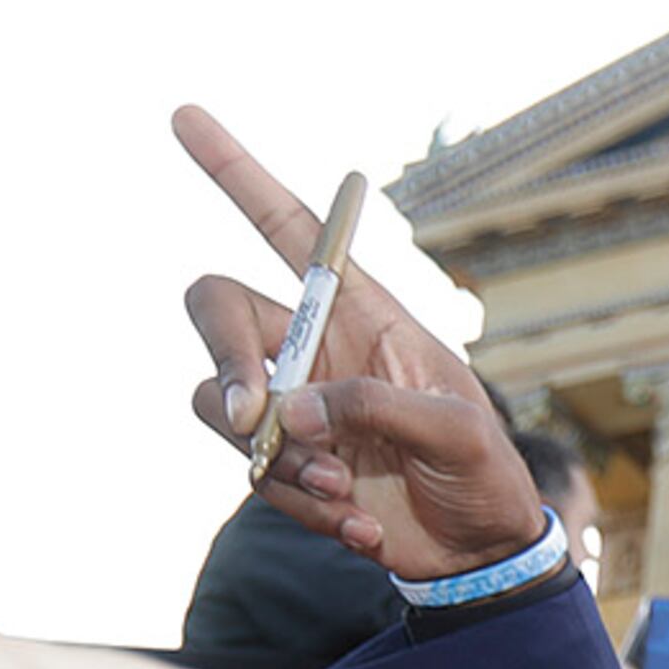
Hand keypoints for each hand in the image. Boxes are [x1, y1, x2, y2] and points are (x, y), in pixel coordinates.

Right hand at [172, 106, 543, 579]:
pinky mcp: (284, 466)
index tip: (186, 118)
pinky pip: (255, 474)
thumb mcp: (456, 429)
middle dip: (228, 357)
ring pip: (222, 403)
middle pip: (218, 310)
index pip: (287, 227)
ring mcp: (292, 408)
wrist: (478, 551)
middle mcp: (313, 348)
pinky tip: (362, 527)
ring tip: (344, 487)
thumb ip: (379, 405)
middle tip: (257, 414)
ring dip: (277, 454)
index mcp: (361, 311)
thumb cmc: (481, 471)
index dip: (237, 173)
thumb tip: (291, 412)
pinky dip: (303, 505)